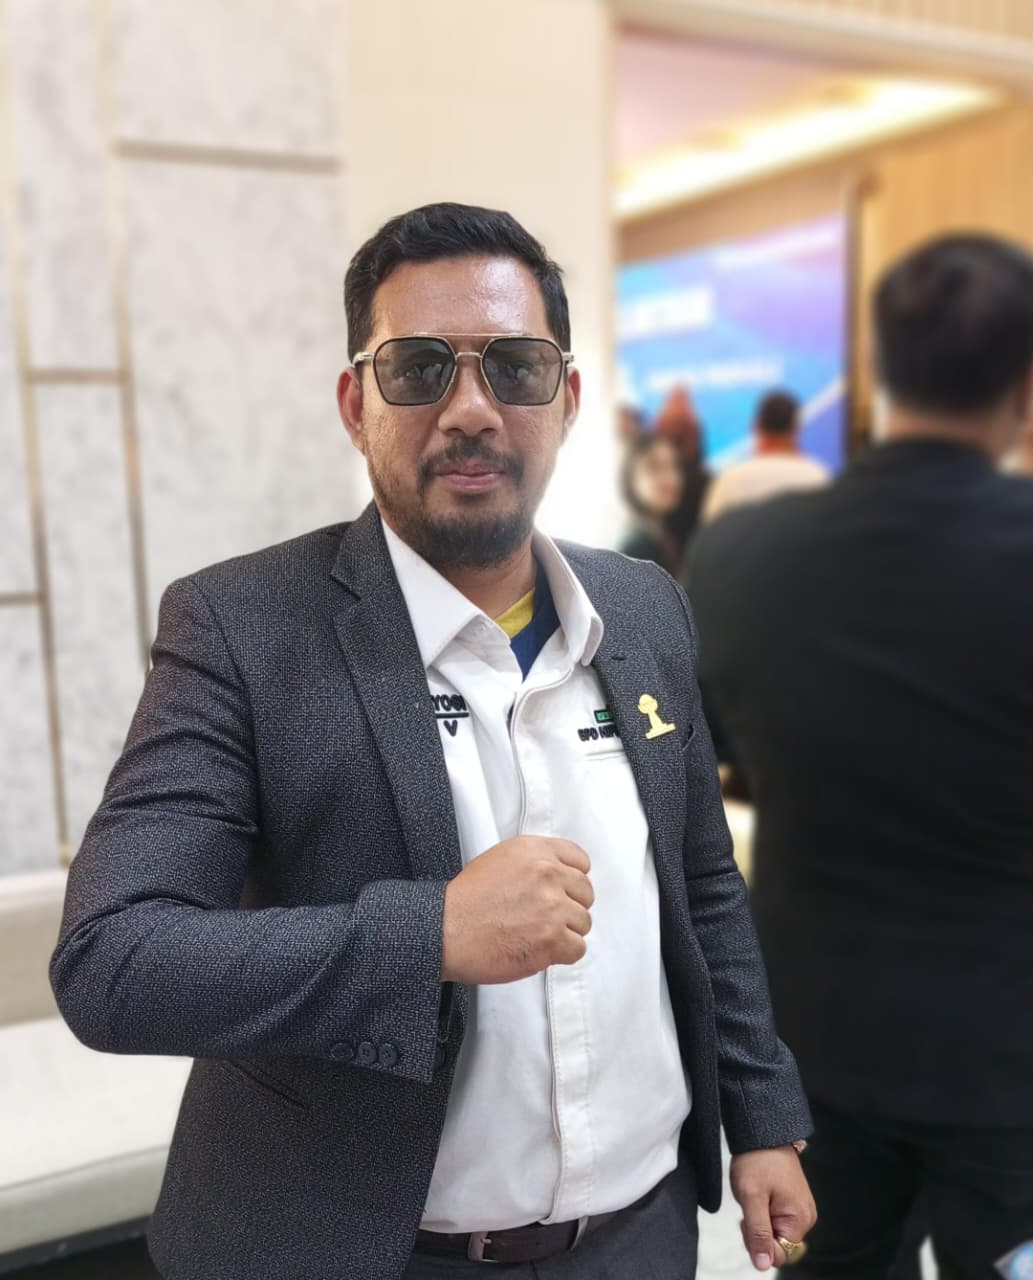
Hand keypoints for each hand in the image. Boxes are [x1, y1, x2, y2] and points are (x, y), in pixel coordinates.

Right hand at [441, 836, 592, 983]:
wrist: (446, 930)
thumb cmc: (466, 901)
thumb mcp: (500, 859)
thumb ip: (535, 863)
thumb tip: (560, 874)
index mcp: (536, 851)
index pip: (580, 861)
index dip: (572, 880)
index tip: (564, 891)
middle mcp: (548, 874)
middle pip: (585, 893)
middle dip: (570, 907)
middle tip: (546, 918)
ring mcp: (552, 907)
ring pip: (583, 923)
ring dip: (565, 932)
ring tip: (536, 935)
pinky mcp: (552, 938)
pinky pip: (577, 949)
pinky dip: (562, 954)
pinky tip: (540, 950)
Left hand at [730, 1146, 816, 1271]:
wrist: (763, 1130)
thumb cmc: (757, 1159)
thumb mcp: (751, 1197)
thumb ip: (758, 1233)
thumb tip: (763, 1265)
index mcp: (799, 1219)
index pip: (779, 1254)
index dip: (758, 1242)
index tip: (748, 1218)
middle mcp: (805, 1217)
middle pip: (778, 1245)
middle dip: (759, 1231)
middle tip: (750, 1204)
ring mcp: (800, 1209)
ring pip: (775, 1232)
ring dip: (760, 1220)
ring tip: (755, 1195)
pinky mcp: (793, 1201)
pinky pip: (777, 1219)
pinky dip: (764, 1212)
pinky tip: (759, 1194)